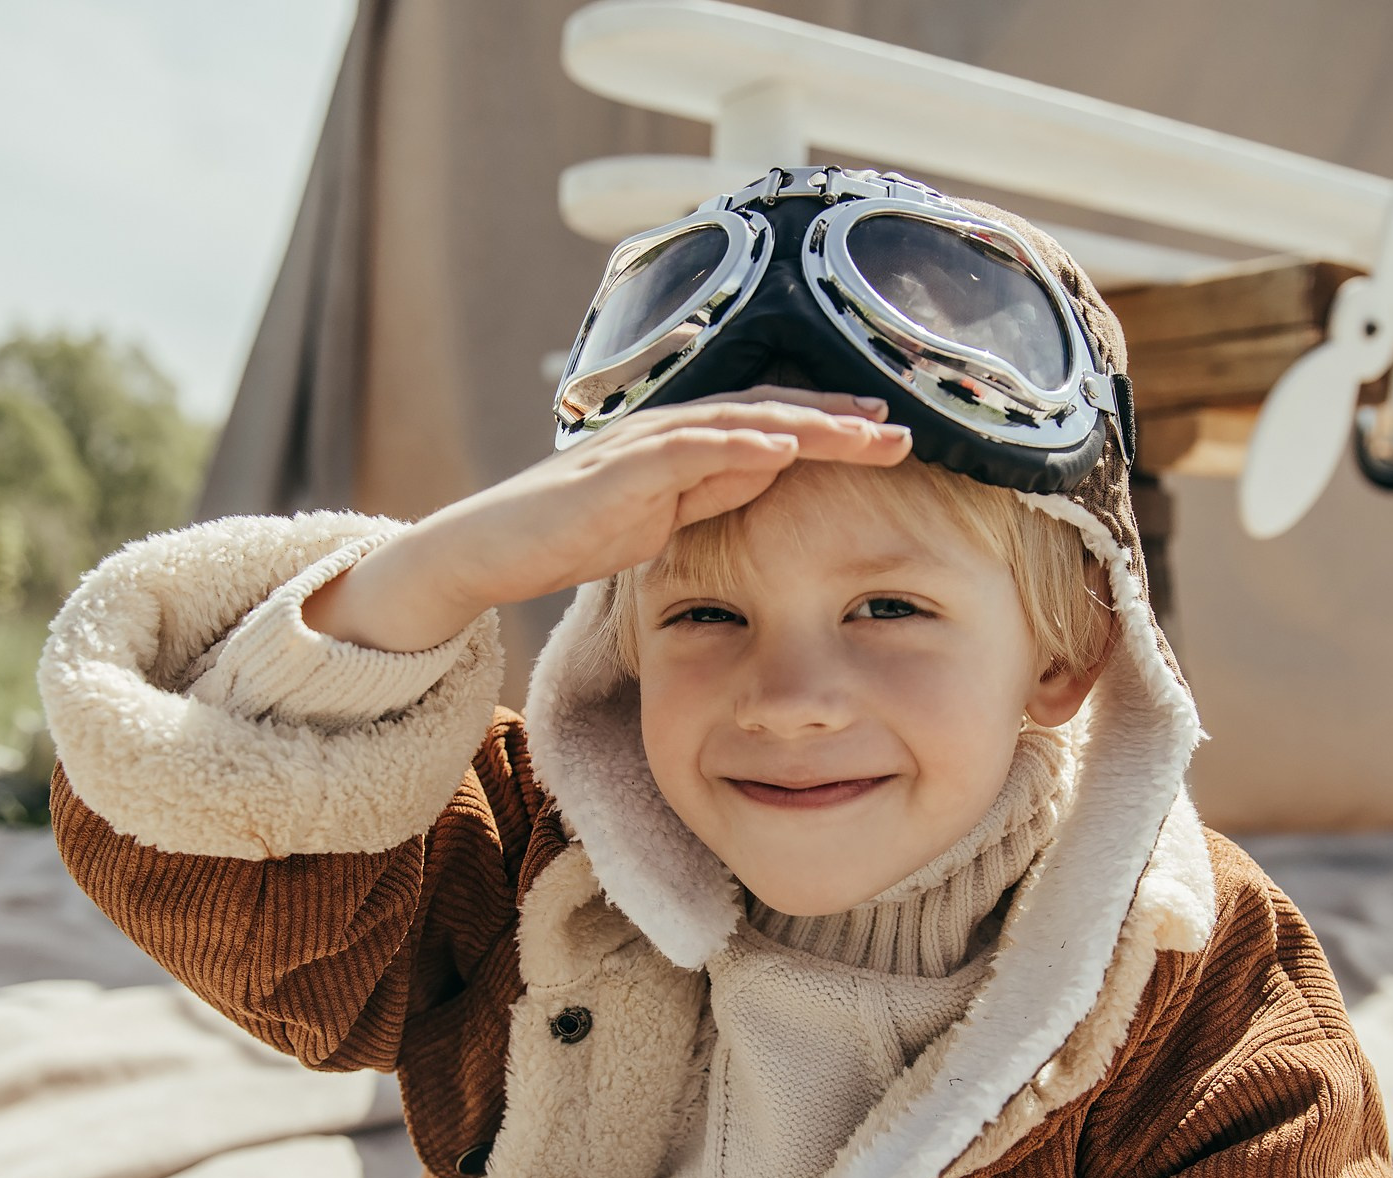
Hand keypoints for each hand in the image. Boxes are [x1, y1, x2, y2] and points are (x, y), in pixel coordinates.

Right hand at [302, 388, 911, 652]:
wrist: (489, 549)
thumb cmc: (570, 532)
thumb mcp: (662, 516)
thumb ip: (711, 492)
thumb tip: (771, 474)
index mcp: (686, 443)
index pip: (773, 423)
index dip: (834, 426)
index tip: (892, 435)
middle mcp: (670, 429)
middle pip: (769, 413)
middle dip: (839, 420)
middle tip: (903, 428)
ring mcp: (643, 445)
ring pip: (739, 421)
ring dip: (806, 425)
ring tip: (863, 432)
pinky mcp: (616, 470)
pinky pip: (686, 450)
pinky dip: (736, 445)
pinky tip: (781, 449)